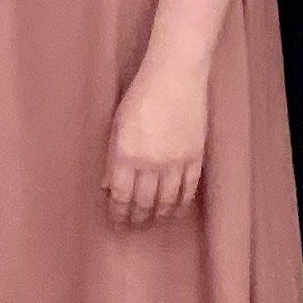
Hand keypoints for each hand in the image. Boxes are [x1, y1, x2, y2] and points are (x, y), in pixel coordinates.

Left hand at [105, 73, 206, 226]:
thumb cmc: (140, 96)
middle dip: (137, 218)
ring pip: (167, 200)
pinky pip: (189, 189)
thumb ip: (113, 157)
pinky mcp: (195, 156)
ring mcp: (176, 161)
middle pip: (144, 202)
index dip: (118, 212)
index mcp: (126, 153)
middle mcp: (151, 162)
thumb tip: (107, 186)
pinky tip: (175, 209)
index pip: (121, 196)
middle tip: (133, 226)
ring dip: (158, 214)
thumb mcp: (117, 125)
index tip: (116, 221)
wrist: (175, 76)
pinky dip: (181, 203)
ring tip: (153, 221)